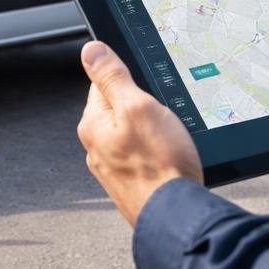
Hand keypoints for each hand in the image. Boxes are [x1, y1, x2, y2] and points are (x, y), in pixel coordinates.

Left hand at [77, 40, 202, 225]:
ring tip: (170, 141)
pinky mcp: (131, 184)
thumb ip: (112, 77)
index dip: (131, 80)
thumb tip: (91, 51)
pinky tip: (170, 159)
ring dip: (152, 132)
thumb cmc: (160, 165)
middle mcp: (97, 148)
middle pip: (120, 109)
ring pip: (134, 134)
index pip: (104, 83)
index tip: (149, 89)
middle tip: (164, 117)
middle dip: (143, 107)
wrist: (178, 217)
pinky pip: (143, 156)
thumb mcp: (138, 107)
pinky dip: (156, 153)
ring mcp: (114, 169)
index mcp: (93, 125)